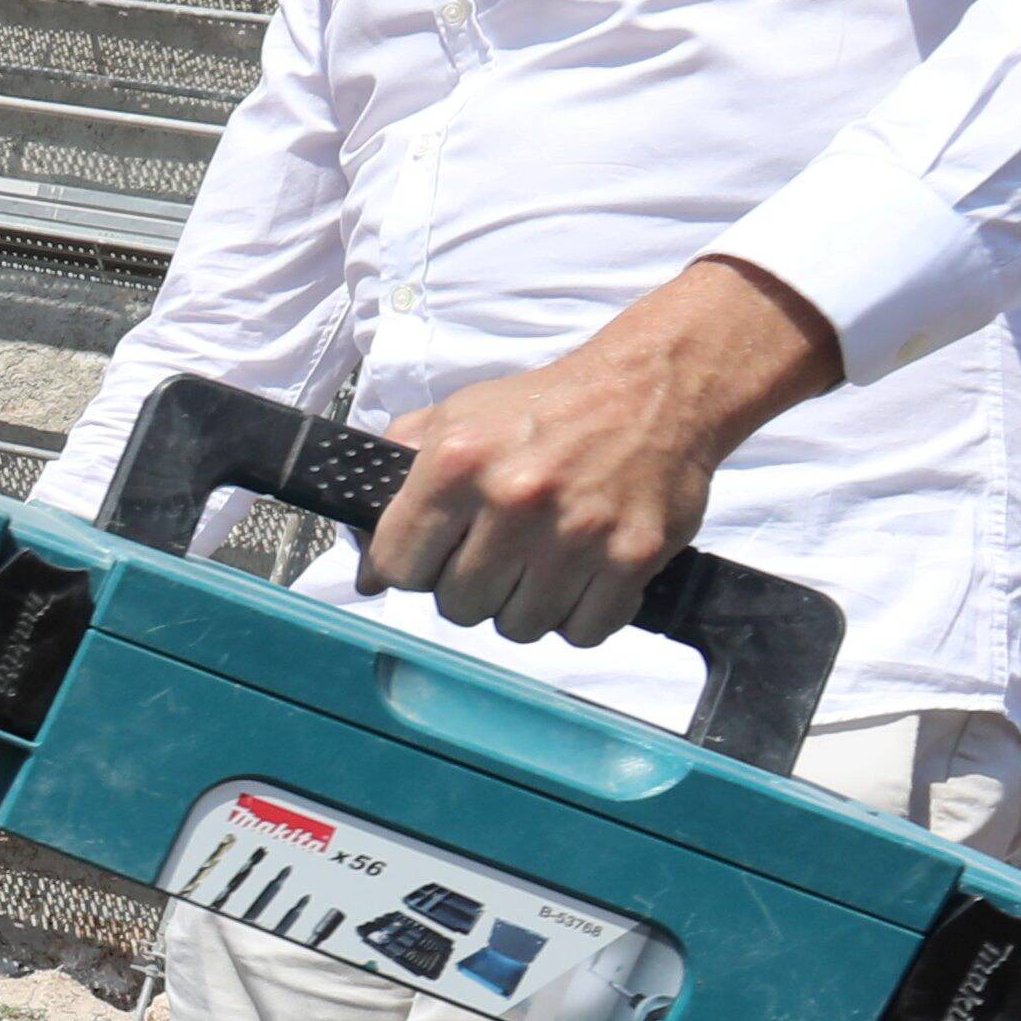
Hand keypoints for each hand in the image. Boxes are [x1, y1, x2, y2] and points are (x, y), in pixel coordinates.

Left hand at [363, 256, 840, 644]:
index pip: (398, 566)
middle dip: (471, 587)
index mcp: (457, 462)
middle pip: (458, 606)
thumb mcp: (457, 418)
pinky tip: (581, 576)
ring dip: (524, 606)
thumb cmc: (546, 408)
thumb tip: (365, 571)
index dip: (412, 567)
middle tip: (498, 554)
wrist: (654, 388)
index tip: (433, 556)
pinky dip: (579, 616)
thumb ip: (396, 483)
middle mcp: (514, 498)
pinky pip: (582, 631)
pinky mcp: (632, 557)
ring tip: (540, 562)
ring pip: (518, 627)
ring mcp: (576, 533)